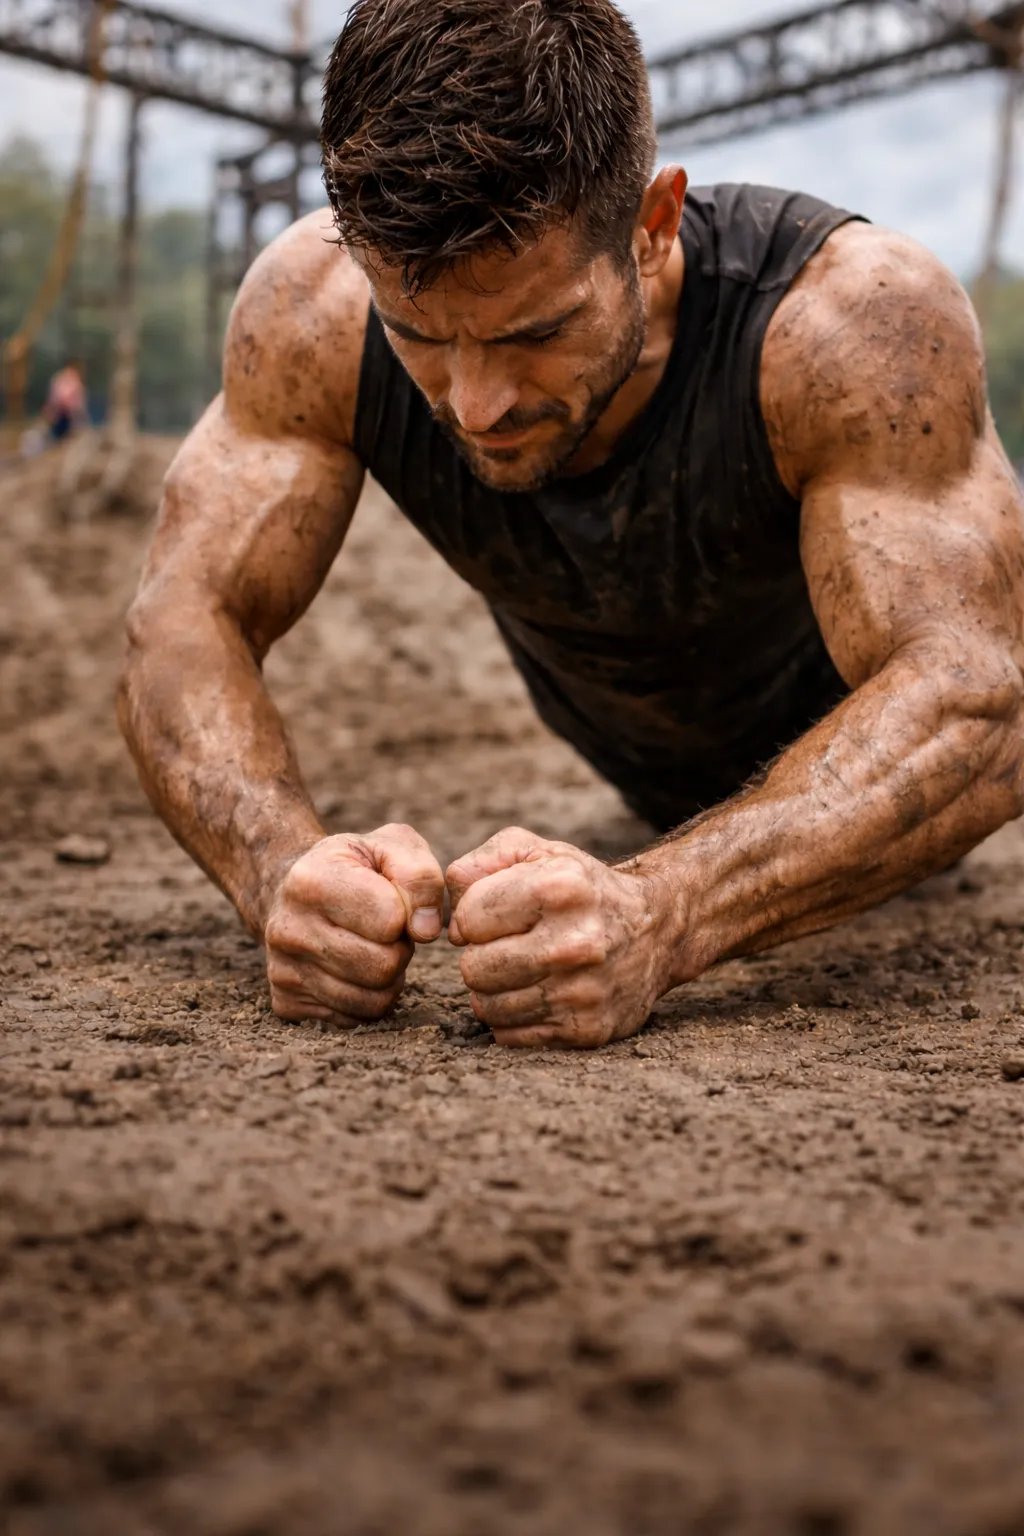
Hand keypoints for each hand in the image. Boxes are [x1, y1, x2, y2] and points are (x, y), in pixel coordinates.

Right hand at [263, 824, 443, 1024]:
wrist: (291, 889)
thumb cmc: (354, 867)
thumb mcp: (392, 846)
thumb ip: (420, 877)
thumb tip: (427, 930)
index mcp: (311, 881)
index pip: (390, 920)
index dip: (406, 912)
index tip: (393, 900)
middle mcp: (288, 928)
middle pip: (383, 966)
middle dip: (399, 948)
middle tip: (387, 930)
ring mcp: (282, 970)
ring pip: (372, 1000)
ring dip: (388, 976)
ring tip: (372, 946)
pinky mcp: (287, 1002)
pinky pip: (354, 1018)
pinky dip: (367, 998)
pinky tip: (355, 969)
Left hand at [446, 828, 676, 1048]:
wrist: (655, 929)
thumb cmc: (580, 887)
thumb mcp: (537, 852)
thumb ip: (481, 863)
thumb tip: (450, 910)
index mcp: (560, 888)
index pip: (468, 919)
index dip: (471, 918)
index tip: (493, 916)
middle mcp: (576, 942)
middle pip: (473, 969)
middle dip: (479, 956)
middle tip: (505, 946)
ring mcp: (583, 991)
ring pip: (488, 1007)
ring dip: (493, 990)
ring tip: (518, 969)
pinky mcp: (587, 1029)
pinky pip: (511, 1036)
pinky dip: (512, 1017)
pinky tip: (534, 993)